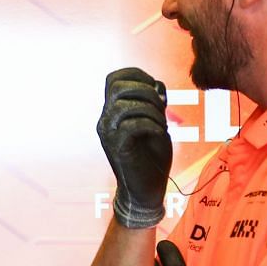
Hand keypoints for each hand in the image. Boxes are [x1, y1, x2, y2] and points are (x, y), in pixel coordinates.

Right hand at [96, 66, 172, 228]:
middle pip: (116, 87)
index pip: (113, 79)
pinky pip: (130, 126)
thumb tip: (157, 84)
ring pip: (123, 105)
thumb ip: (154, 103)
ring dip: (150, 109)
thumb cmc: (152, 157)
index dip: (136, 74)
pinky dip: (150, 125)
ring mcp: (109, 134)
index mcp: (112, 112)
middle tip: (161, 106)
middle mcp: (106, 120)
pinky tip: (159, 133)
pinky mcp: (117, 148)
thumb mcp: (156, 122)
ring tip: (161, 123)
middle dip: (144, 90)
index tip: (155, 87)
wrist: (146, 190)